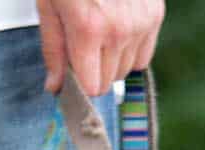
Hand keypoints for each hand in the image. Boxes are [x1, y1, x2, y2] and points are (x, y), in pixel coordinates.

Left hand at [35, 0, 164, 96]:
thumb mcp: (49, 5)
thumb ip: (53, 48)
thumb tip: (54, 86)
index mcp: (88, 29)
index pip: (92, 87)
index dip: (79, 83)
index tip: (72, 74)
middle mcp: (119, 30)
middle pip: (109, 81)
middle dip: (93, 71)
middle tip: (82, 48)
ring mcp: (141, 22)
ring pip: (127, 70)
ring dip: (111, 61)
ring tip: (99, 34)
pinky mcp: (155, 14)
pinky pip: (144, 55)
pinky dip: (130, 49)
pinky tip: (116, 31)